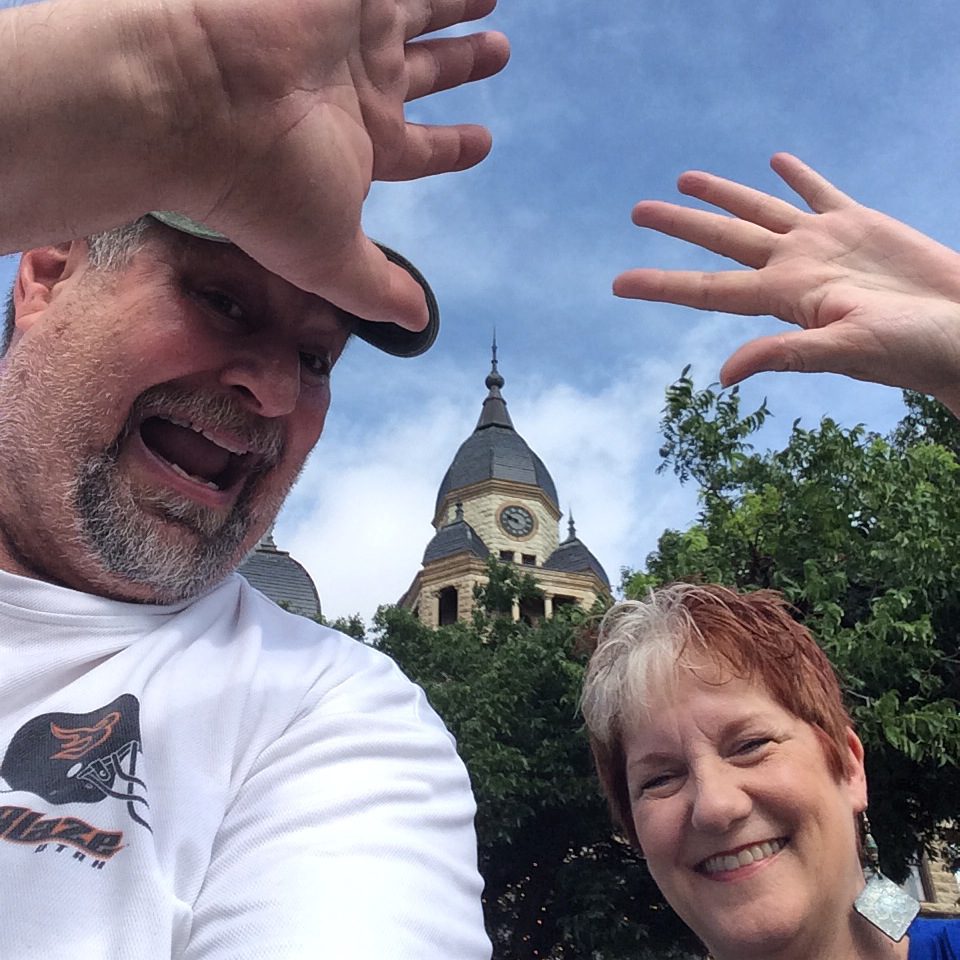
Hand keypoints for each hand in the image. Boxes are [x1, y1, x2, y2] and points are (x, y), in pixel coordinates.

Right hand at [0, 0, 508, 329]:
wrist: (195, 99)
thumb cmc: (263, 185)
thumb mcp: (331, 255)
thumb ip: (377, 288)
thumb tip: (418, 326)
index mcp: (361, 144)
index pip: (419, 147)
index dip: (453, 146)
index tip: (483, 142)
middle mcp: (356, 86)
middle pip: (424, 71)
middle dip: (461, 62)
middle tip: (497, 52)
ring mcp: (346, 31)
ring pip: (417, 11)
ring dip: (454, 5)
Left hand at [614, 153, 959, 412]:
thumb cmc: (913, 348)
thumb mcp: (847, 351)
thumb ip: (787, 354)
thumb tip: (724, 376)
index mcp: (785, 296)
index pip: (708, 289)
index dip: (661, 283)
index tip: (616, 283)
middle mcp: (794, 266)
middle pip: (723, 238)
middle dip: (680, 224)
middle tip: (637, 210)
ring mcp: (824, 243)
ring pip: (760, 210)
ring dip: (724, 195)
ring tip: (686, 181)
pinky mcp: (860, 224)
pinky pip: (819, 192)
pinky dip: (798, 176)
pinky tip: (775, 160)